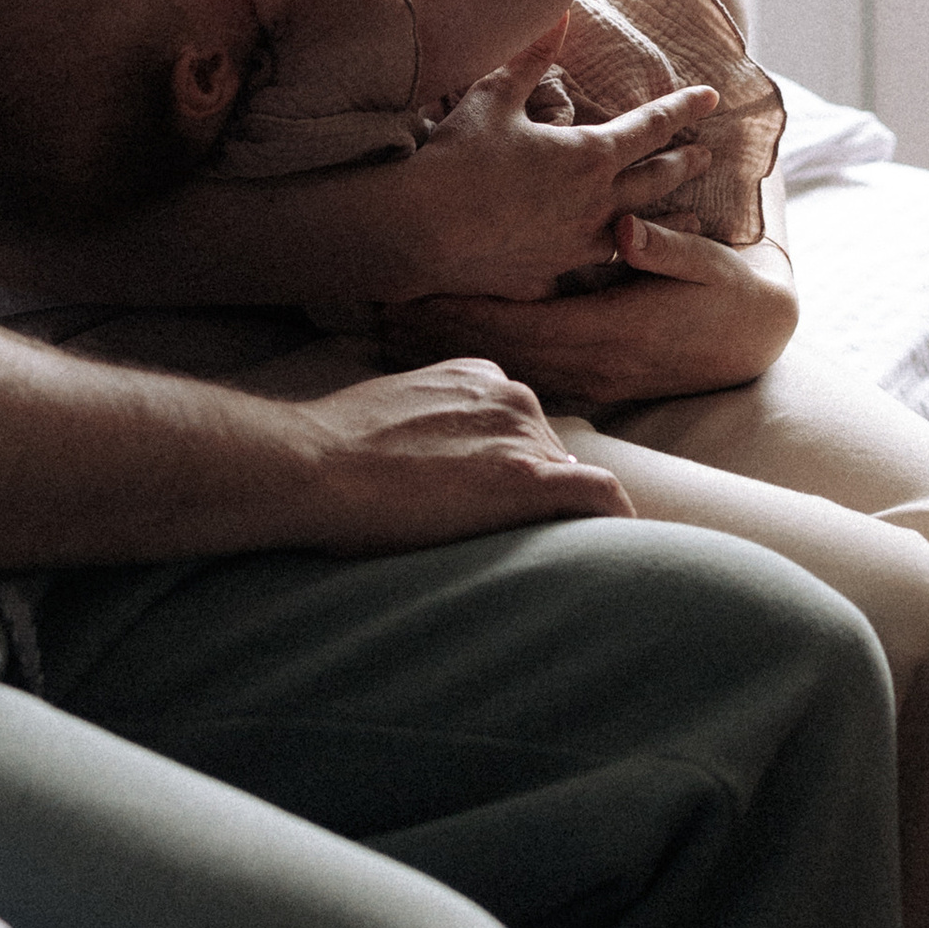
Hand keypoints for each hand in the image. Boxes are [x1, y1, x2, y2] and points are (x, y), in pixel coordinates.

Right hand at [286, 356, 633, 545]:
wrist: (312, 466)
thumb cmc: (333, 449)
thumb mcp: (392, 411)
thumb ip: (431, 424)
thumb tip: (438, 462)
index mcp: (478, 376)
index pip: (518, 425)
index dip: (512, 466)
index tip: (497, 501)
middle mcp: (509, 395)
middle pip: (548, 451)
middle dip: (536, 490)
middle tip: (512, 536)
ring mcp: (519, 435)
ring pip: (570, 474)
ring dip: (561, 511)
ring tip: (548, 551)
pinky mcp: (526, 480)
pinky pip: (598, 494)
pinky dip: (613, 516)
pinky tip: (616, 542)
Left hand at [374, 223, 800, 408]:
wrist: (757, 341)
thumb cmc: (730, 295)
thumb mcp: (708, 266)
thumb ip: (665, 249)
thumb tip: (624, 230)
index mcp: (614, 331)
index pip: (522, 325)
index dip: (467, 312)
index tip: (418, 294)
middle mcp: (595, 365)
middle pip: (500, 353)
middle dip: (439, 336)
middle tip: (379, 313)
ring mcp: (593, 381)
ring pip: (505, 370)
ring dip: (452, 353)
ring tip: (391, 332)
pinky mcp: (592, 385)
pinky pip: (525, 377)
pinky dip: (480, 364)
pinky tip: (440, 355)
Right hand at [382, 59, 718, 302]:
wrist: (417, 232)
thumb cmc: (455, 159)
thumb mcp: (495, 96)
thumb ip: (533, 58)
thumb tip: (561, 15)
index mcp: (588, 155)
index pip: (651, 125)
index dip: (683, 107)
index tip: (712, 97)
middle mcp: (595, 203)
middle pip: (656, 179)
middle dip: (684, 162)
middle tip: (707, 156)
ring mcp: (576, 245)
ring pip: (640, 230)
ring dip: (671, 220)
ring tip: (694, 218)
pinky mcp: (552, 276)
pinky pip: (598, 269)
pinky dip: (619, 260)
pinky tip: (623, 261)